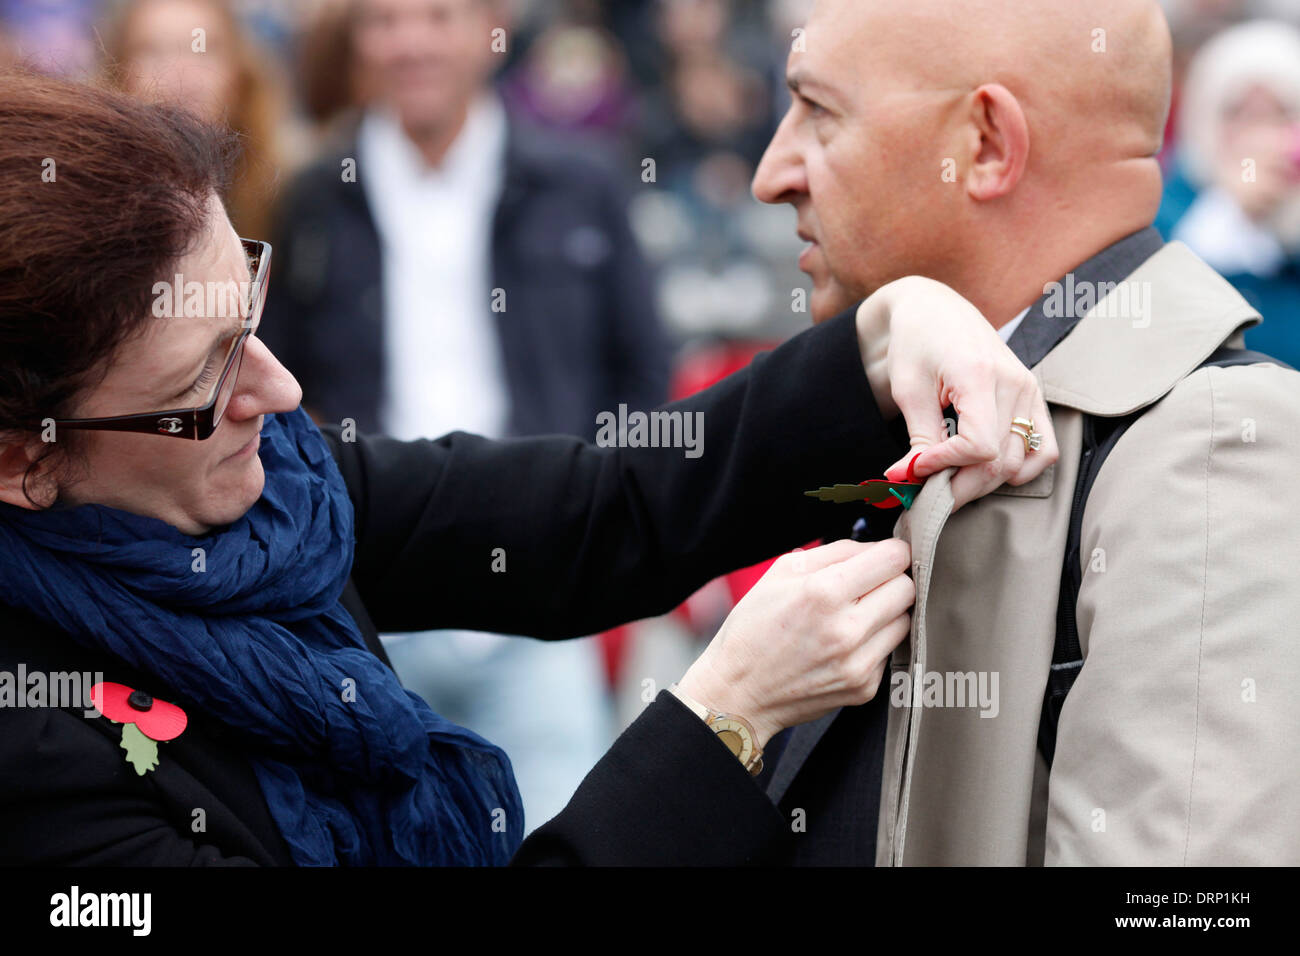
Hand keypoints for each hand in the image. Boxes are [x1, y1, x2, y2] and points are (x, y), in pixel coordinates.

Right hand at [674, 538, 913, 746]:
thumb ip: (834, 552)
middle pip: (907, 588)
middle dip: (891, 580)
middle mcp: (846, 629)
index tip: (885, 556)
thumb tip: (877, 548)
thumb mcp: (780, 573)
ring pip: (905, 621)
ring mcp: (858, 663)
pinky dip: (874, 643)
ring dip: (886, 613)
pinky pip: (889, 651)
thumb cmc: (754, 628)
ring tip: (854, 616)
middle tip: (868, 585)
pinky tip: (844, 645)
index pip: (893, 559)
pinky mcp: (864, 687)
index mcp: (823, 592)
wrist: (739, 692)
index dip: (892, 551)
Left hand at [857, 276, 1059, 510]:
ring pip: (1019, 463)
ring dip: (983, 484)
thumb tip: (912, 479)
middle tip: (928, 491)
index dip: (945, 465)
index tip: (915, 466)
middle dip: (959, 486)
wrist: (934, 310)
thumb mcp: (908, 390)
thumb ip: (918, 438)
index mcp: (981, 376)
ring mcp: (1029, 390)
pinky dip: (1020, 470)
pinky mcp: (1034, 396)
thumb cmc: (916, 343)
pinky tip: (989, 472)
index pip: (979, 446)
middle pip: (999, 461)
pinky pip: (1044, 449)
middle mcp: (1015, 383)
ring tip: (950, 482)